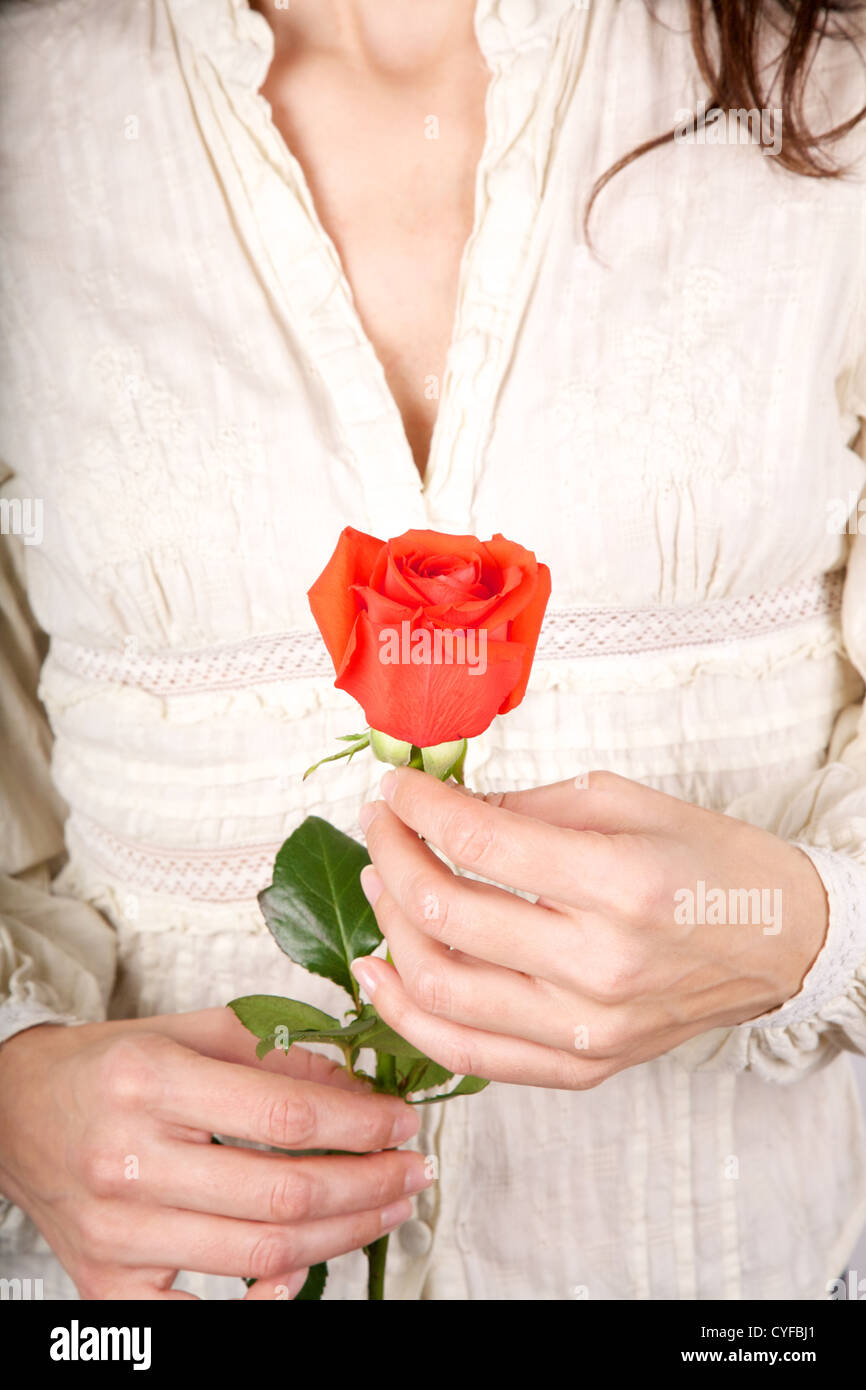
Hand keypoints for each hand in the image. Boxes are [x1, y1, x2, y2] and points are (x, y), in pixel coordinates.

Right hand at [0, 1007, 427, 1298]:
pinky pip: (200, 1318)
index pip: (285, 1114)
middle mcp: (129, 1160)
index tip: (403, 1120)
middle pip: (282, 1191)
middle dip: (369, 1184)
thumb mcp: (191, 1031)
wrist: (15, 1113)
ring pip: (259, 1252)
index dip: (361, 1123)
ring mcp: (117, 1233)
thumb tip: (360, 1085)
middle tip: (412, 1169)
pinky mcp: (106, 1284)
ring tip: (386, 1207)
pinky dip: (262, 1303)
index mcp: (150, 1082)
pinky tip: (302, 1273)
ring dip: (343, 1234)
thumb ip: (277, 1051)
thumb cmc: (108, 1068)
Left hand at [350, 768, 829, 1088]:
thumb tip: (442, 807)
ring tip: (379, 886)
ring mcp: (589, 1029)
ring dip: (389, 931)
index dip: (417, 808)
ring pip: (441, 993)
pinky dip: (410, 1015)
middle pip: (446, 915)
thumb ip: (525, 807)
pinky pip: (470, 1055)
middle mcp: (600, 966)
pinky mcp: (582, 1066)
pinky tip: (383, 973)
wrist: (782, 941)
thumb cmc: (710, 864)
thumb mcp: (624, 803)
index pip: (478, 842)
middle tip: (381, 825)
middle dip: (392, 856)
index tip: (393, 788)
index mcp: (619, 884)